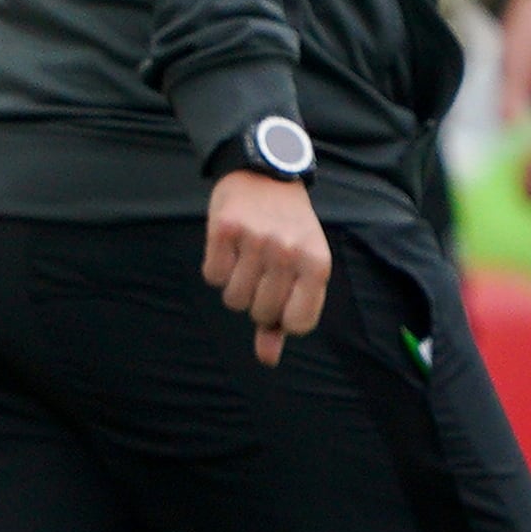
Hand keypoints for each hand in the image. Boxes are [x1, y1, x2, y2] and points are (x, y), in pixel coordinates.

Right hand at [203, 169, 330, 367]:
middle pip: (260, 312)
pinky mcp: (225, 230)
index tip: (281, 300)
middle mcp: (289, 252)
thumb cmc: (289, 227)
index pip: (297, 323)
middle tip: (261, 274)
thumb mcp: (303, 266)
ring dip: (234, 285)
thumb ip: (287, 313)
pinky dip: (217, 267)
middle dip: (256, 301)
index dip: (282, 319)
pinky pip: (212, 275)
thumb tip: (268, 358)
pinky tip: (229, 247)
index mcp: (317, 263)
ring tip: (245, 259)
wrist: (267, 173)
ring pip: (233, 298)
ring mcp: (256, 240)